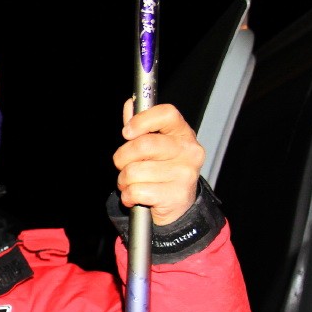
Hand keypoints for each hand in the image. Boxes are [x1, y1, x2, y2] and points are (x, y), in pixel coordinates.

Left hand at [114, 99, 205, 225]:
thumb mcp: (154, 148)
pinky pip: (136, 191)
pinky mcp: (176, 195)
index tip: (127, 132)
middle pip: (143, 145)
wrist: (177, 207)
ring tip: (132, 184)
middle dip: (122, 158)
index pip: (167, 114)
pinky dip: (128, 196)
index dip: (142, 120)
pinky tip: (136, 197)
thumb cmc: (161, 172)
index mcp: (183, 134)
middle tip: (123, 166)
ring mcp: (185, 174)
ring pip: (134, 171)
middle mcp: (189, 151)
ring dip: (124, 181)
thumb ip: (141, 127)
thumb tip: (130, 105)